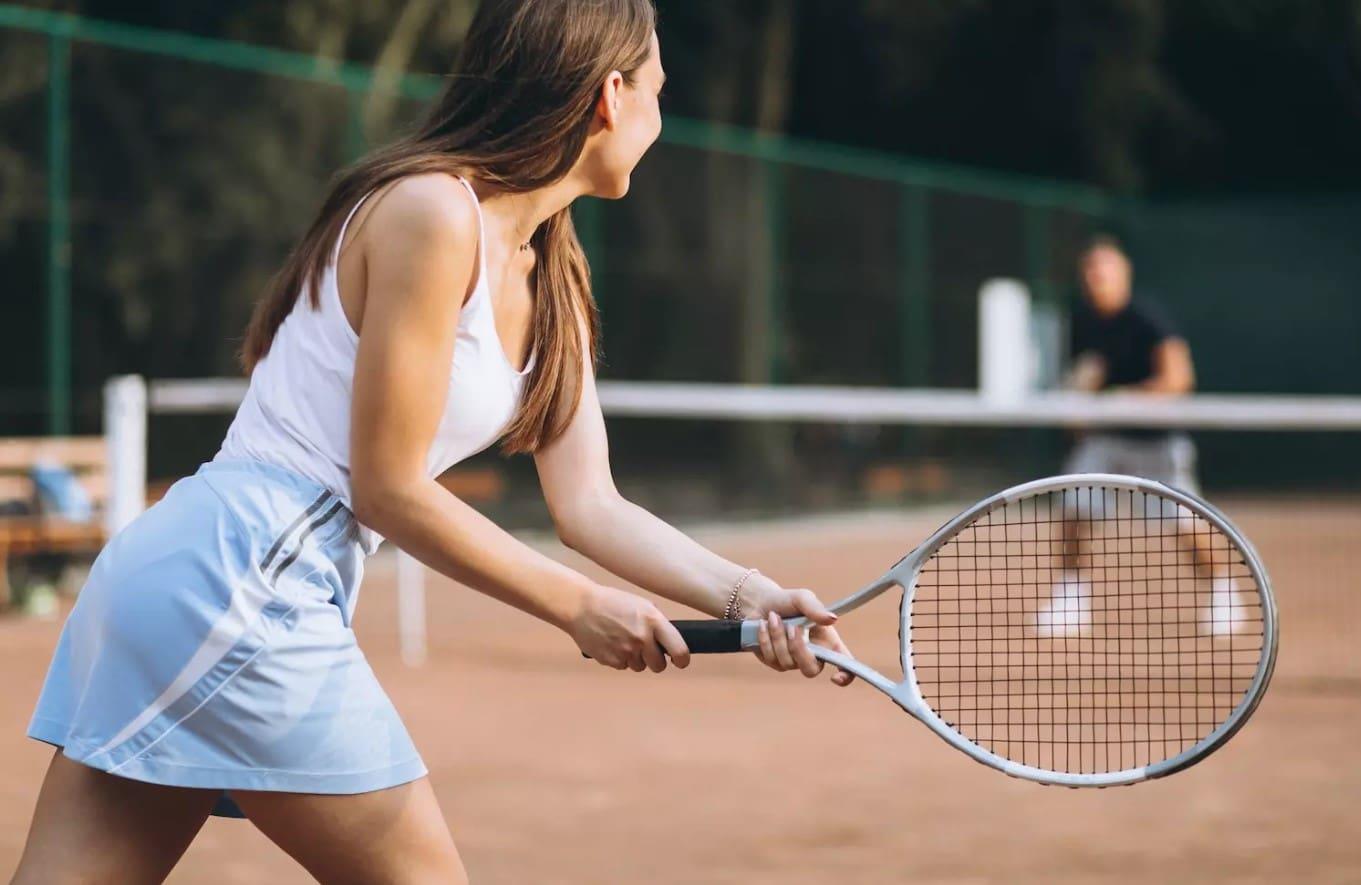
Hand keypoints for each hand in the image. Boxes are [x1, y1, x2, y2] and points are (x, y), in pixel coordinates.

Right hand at [569, 584, 690, 672]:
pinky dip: (620, 659)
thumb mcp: (641, 604)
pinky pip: (623, 666)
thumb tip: (669, 641)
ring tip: (622, 640)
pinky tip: (611, 643)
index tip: (680, 661)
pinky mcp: (611, 660)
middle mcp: (642, 638)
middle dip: (654, 660)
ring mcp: (626, 651)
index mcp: (653, 621)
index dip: (682, 659)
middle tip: (645, 649)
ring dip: (635, 659)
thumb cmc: (612, 602)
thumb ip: (657, 622)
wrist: (581, 607)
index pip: (679, 649)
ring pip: (640, 667)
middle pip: (659, 666)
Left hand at [739, 577, 855, 686]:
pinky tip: (764, 625)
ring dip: (778, 636)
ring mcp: (792, 662)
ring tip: (773, 617)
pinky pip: (771, 658)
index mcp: (827, 642)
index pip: (843, 663)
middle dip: (799, 648)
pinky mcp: (774, 662)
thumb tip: (832, 619)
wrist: (761, 602)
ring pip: (787, 662)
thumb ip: (816, 609)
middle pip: (811, 670)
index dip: (845, 675)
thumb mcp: (802, 598)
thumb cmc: (788, 601)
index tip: (835, 677)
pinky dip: (766, 638)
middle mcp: (812, 655)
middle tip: (792, 627)